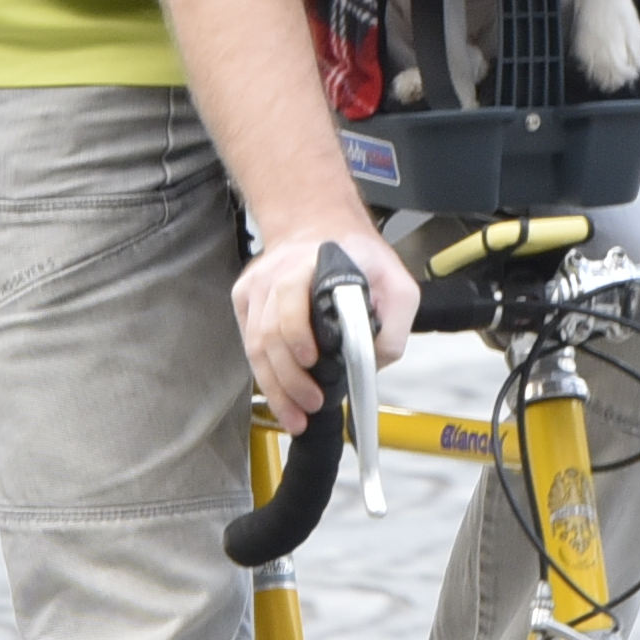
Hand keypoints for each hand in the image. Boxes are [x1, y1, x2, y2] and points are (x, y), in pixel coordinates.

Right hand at [233, 223, 417, 429]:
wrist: (317, 224)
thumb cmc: (356, 255)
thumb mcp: (395, 281)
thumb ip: (395, 322)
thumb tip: (374, 361)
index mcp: (309, 263)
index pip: (291, 297)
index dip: (297, 332)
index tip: (312, 361)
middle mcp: (274, 274)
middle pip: (269, 334)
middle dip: (289, 378)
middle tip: (311, 404)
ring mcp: (255, 287)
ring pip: (256, 346)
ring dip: (275, 386)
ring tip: (294, 415)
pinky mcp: (244, 299)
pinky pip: (249, 343)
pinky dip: (264, 374)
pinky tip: (281, 396)